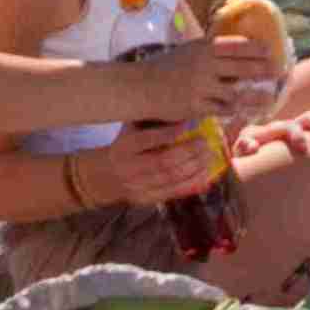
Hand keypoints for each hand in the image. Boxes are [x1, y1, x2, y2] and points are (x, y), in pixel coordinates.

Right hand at [79, 120, 212, 210]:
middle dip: (188, 152)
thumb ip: (150, 122)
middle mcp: (129, 168)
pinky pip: (171, 192)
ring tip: (208, 156)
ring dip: (194, 168)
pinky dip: (191, 183)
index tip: (189, 124)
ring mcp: (137, 186)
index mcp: (123, 147)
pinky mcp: (145, 199)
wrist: (101, 177)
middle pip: (162, 162)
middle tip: (205, 142)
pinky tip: (205, 173)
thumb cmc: (123, 146)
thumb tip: (182, 110)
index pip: (147, 139)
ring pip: (170, 178)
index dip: (169, 133)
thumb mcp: (129, 130)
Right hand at [114, 31, 279, 126]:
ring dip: (253, 96)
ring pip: (235, 92)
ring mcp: (201, 86)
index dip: (255, 48)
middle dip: (263, 70)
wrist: (141, 87)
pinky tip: (240, 110)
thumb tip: (232, 47)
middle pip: (242, 68)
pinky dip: (232, 109)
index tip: (269, 50)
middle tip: (277, 73)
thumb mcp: (187, 50)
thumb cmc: (164, 67)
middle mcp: (204, 65)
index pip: (236, 45)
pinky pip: (222, 109)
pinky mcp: (196, 106)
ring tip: (267, 98)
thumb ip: (208, 50)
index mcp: (203, 48)